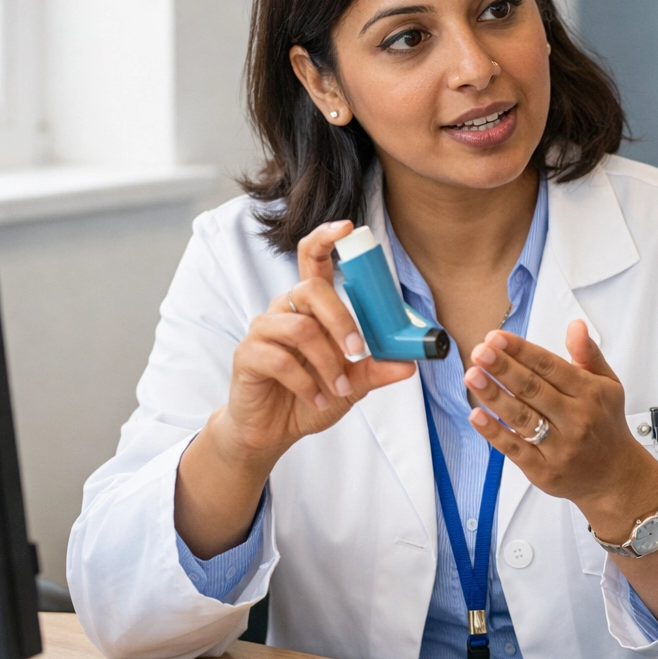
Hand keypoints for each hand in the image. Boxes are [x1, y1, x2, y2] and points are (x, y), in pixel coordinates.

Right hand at [212, 221, 414, 466]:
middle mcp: (285, 310)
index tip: (347, 227)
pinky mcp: (248, 355)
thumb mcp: (352, 384)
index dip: (326, 238)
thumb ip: (376, 370)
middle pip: (311, 291)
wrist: (273, 431)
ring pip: (300, 329)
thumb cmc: (311, 396)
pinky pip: (280, 359)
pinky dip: (306, 383)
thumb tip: (410, 363)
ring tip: (338, 389)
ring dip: (327, 363)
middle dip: (341, 321)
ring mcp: (263, 330)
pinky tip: (316, 398)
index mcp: (311, 307)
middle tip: (358, 352)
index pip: (312, 259)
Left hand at [462, 321, 657, 542]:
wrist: (615, 476)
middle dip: (504, 368)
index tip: (498, 338)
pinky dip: (494, 432)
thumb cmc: (606, 426)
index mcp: (589, 393)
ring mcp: (560, 447)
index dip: (522, 351)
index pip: (550, 366)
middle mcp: (575, 419)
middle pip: (533, 389)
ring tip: (472, 376)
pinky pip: (515, 449)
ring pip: (522, 417)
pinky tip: (477, 415)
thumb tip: (576, 327)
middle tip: (480, 352)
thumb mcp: (608, 385)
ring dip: (494, 395)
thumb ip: (589, 355)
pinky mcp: (544, 470)